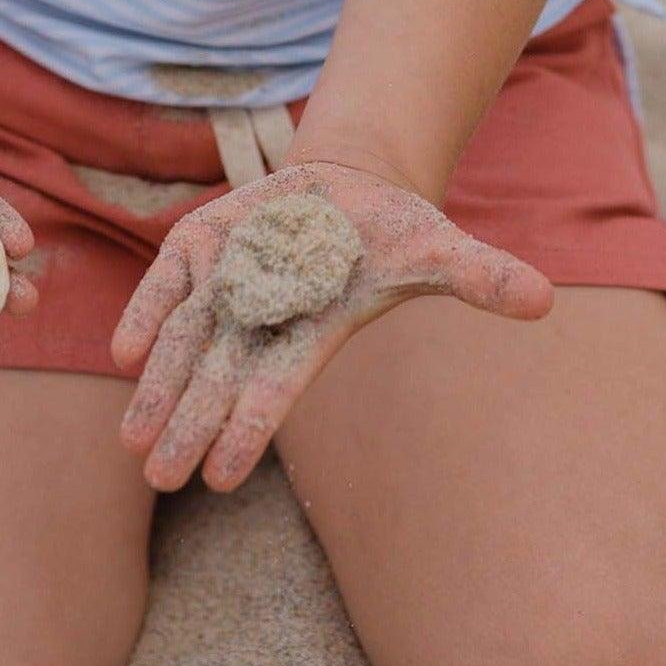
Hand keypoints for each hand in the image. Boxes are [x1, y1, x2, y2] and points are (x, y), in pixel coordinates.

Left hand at [111, 158, 551, 491]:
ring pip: (185, 342)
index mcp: (314, 331)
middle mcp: (264, 318)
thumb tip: (544, 300)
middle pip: (220, 380)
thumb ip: (481, 278)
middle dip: (188, 426)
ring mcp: (228, 283)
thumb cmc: (395, 232)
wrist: (350, 185)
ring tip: (129, 442)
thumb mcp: (440, 250)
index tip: (220, 477)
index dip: (249, 429)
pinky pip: (168, 283)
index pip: (276, 389)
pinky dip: (144, 313)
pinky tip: (121, 352)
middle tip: (157, 480)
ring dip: (155, 387)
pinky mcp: (203, 246)